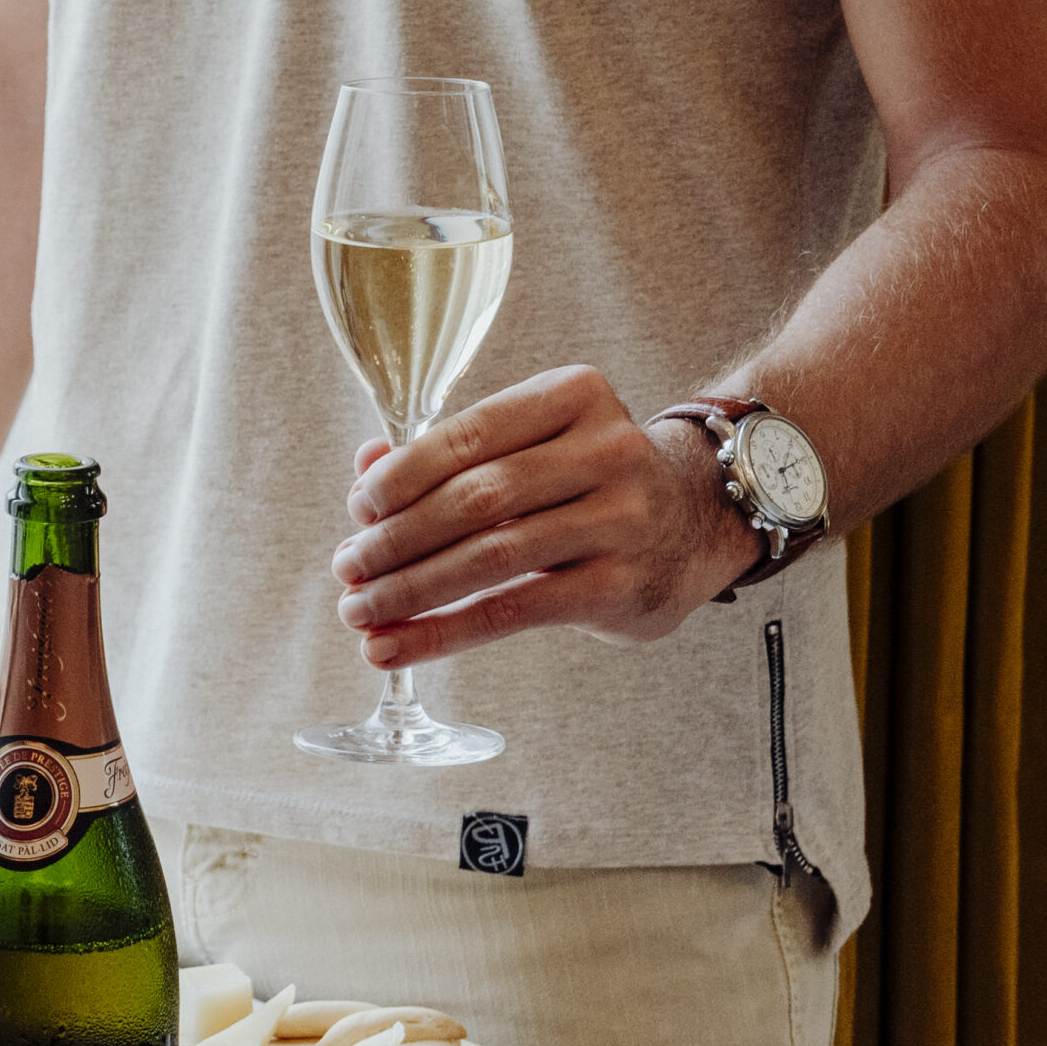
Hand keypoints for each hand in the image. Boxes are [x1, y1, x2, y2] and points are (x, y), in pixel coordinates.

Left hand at [329, 366, 764, 667]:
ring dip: (410, 590)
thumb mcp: (532, 445)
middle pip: (476, 499)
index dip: (402, 476)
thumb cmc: (589, 478)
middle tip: (348, 568)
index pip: (469, 435)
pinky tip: (393, 647)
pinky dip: (442, 632)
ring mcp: (620, 518)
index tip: (357, 509)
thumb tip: (363, 469)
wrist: (698, 517)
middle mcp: (606, 450)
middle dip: (397, 539)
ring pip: (490, 558)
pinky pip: (512, 611)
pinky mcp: (619, 585)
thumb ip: (450, 453)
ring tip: (359, 611)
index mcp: (572, 398)